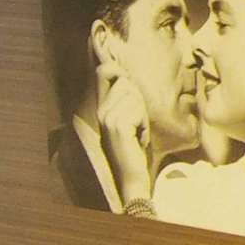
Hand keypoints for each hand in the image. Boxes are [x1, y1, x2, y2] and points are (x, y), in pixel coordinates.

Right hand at [94, 63, 155, 208]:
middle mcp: (100, 110)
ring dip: (143, 115)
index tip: (128, 82)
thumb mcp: (130, 118)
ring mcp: (106, 118)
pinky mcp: (116, 126)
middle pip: (127, 83)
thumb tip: (128, 75)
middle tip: (137, 123)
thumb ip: (127, 98)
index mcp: (101, 107)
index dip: (118, 69)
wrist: (132, 176)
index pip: (104, 71)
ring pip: (135, 97)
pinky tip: (138, 139)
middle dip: (139, 101)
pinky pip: (139, 112)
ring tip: (137, 132)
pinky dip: (144, 126)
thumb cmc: (135, 146)